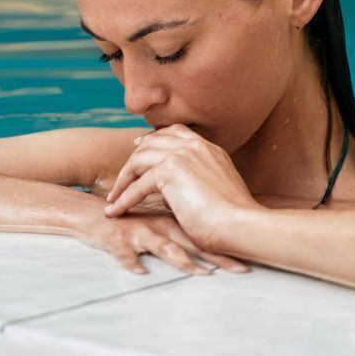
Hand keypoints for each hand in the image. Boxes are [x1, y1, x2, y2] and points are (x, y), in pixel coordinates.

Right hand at [69, 203, 248, 275]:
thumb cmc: (129, 222)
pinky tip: (141, 274)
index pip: (208, 234)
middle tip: (241, 270)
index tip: (256, 260)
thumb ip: (185, 230)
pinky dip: (133, 263)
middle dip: (219, 258)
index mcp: (176, 221)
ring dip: (183, 261)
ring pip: (164, 246)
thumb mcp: (160, 224)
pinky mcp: (119, 239)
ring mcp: (142, 232)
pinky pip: (126, 253)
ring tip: (200, 274)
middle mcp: (163, 226)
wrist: (92, 216)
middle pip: (196, 242)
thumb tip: (214, 244)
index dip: (231, 247)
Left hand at [103, 124, 261, 248]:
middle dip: (132, 158)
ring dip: (123, 180)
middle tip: (121, 177)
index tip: (139, 145)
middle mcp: (195, 146)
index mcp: (209, 148)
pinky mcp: (169, 172)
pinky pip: (136, 186)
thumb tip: (171, 191)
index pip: (175, 131)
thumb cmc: (233, 217)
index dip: (153, 138)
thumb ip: (198, 181)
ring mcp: (181, 156)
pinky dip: (122, 200)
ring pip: (139, 160)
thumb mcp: (218, 189)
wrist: (240, 224)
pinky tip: (115, 211)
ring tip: (114, 198)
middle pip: (151, 142)